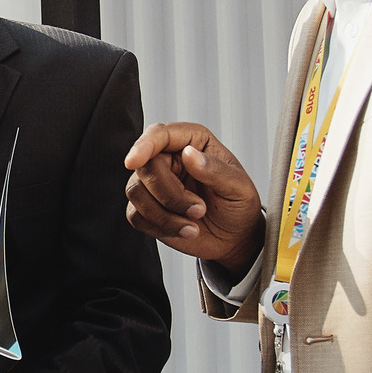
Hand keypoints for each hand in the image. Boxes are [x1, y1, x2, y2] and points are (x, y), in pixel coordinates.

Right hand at [124, 124, 263, 271]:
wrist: (235, 237)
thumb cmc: (238, 205)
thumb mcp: (238, 186)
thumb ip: (214, 170)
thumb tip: (189, 154)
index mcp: (192, 142)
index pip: (159, 134)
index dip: (143, 146)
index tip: (132, 162)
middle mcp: (169, 159)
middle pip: (145, 167)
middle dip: (169, 195)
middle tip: (198, 210)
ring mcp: (156, 184)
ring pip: (136, 192)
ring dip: (165, 214)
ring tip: (193, 224)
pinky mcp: (148, 208)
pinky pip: (136, 215)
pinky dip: (159, 226)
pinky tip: (183, 230)